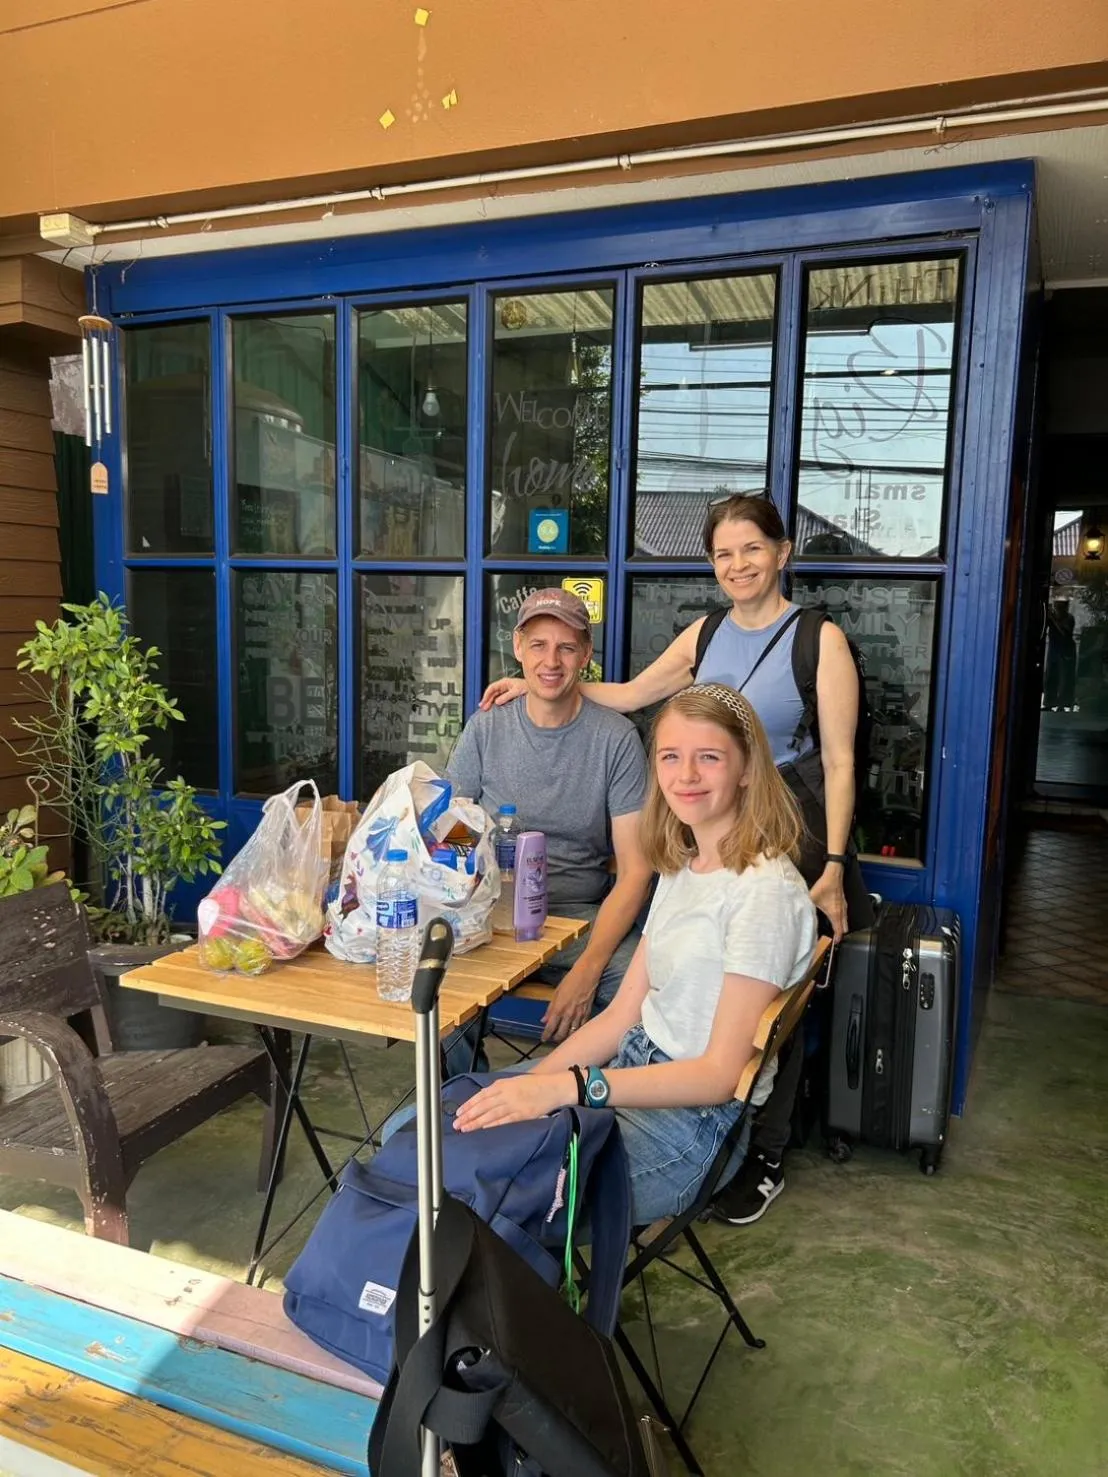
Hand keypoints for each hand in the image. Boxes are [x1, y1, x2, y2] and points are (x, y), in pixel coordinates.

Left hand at [454, 1071, 575, 1130]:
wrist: (554, 1087)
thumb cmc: (534, 1085)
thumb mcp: (514, 1082)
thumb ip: (499, 1090)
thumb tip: (484, 1098)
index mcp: (503, 1085)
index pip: (481, 1096)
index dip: (469, 1104)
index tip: (459, 1112)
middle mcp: (506, 1094)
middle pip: (483, 1106)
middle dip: (468, 1115)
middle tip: (457, 1124)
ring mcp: (514, 1104)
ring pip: (491, 1115)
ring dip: (477, 1123)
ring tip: (466, 1129)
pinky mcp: (522, 1114)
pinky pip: (505, 1121)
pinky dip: (493, 1125)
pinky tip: (484, 1129)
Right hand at [479, 676, 526, 710]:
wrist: (535, 688)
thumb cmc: (527, 687)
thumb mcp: (516, 691)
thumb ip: (507, 696)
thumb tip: (497, 702)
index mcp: (504, 682)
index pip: (491, 688)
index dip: (486, 695)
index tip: (483, 703)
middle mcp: (504, 685)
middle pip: (492, 692)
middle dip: (487, 700)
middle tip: (483, 708)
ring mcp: (507, 689)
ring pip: (495, 696)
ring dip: (490, 702)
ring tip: (486, 709)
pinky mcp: (509, 694)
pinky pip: (500, 698)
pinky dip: (496, 703)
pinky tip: (494, 708)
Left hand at [542, 967, 598, 1042]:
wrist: (587, 974)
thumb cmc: (570, 980)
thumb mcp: (556, 992)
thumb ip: (550, 1008)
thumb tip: (544, 1020)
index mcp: (559, 1008)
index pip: (550, 1027)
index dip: (546, 1035)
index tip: (543, 1039)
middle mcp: (569, 1014)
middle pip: (561, 1034)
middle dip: (556, 1038)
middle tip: (553, 1038)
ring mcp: (579, 1015)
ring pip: (572, 1033)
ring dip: (566, 1036)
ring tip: (563, 1036)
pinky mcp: (588, 1013)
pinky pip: (581, 1027)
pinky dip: (577, 1030)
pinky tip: (574, 1031)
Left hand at [809, 866, 847, 941]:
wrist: (833, 875)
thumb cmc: (825, 886)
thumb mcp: (812, 898)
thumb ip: (806, 906)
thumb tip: (798, 912)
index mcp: (835, 913)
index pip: (839, 930)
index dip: (837, 938)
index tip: (835, 942)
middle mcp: (841, 911)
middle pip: (844, 927)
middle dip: (840, 933)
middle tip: (834, 938)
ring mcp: (844, 906)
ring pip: (845, 920)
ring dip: (841, 926)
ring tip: (834, 930)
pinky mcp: (843, 901)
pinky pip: (844, 914)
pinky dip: (841, 918)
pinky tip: (834, 916)